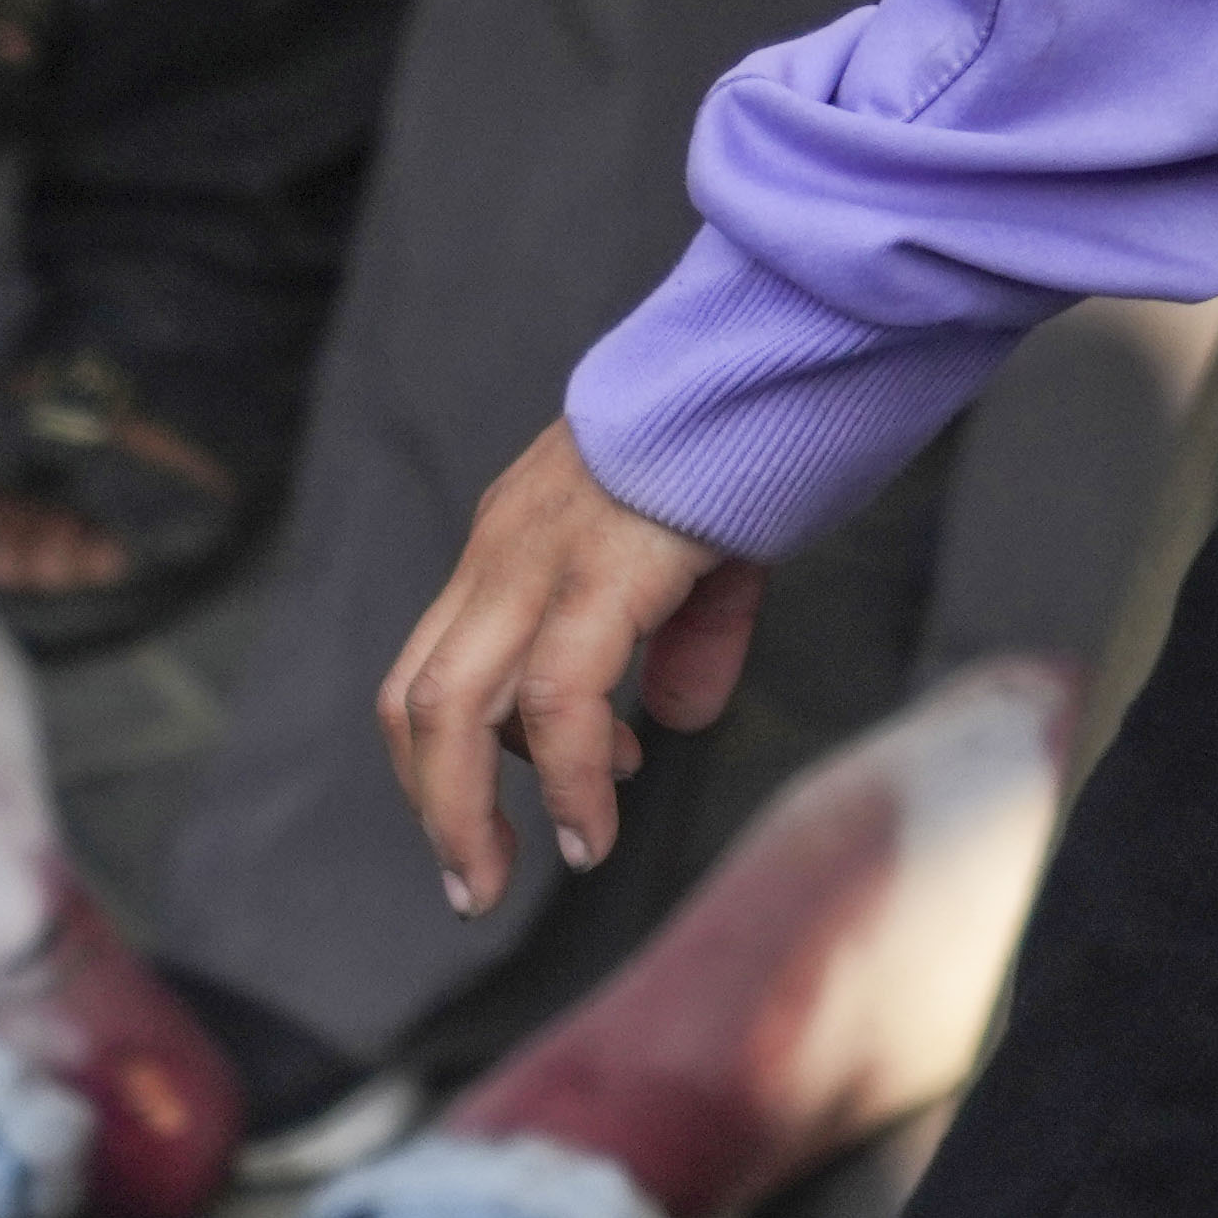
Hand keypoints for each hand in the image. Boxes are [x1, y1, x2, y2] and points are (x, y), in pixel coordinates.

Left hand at [381, 425, 758, 915]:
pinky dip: (565, 775)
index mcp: (515, 538)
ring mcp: (542, 550)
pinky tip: (590, 828)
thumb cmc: (765, 430)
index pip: (438, 666)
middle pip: (414, 700)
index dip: (456, 756)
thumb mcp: (710, 547)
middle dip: (434, 805)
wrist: (802, 333)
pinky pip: (558, 693)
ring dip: (465, 813)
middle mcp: (505, 545)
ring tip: (507, 878)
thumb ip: (684, 633)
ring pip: (451, 708)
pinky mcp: (606, 560)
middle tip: (471, 884)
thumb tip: (671, 721)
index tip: (515, 812)